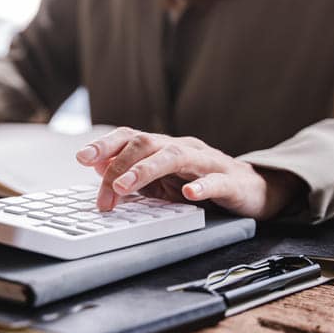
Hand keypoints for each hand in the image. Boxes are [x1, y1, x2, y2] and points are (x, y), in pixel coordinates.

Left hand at [75, 127, 305, 219]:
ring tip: (126, 185)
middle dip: (119, 166)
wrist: (252, 188)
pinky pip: (215, 181)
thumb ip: (131, 172)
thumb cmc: (201, 181)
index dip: (104, 145)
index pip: (129, 138)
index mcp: (163, 147)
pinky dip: (201, 187)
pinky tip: (188, 194)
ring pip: (174, 157)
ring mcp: (206, 161)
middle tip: (104, 192)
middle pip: (145, 145)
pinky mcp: (230, 180)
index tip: (81, 158)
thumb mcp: (161, 179)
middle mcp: (182, 147)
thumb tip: (96, 166)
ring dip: (146, 170)